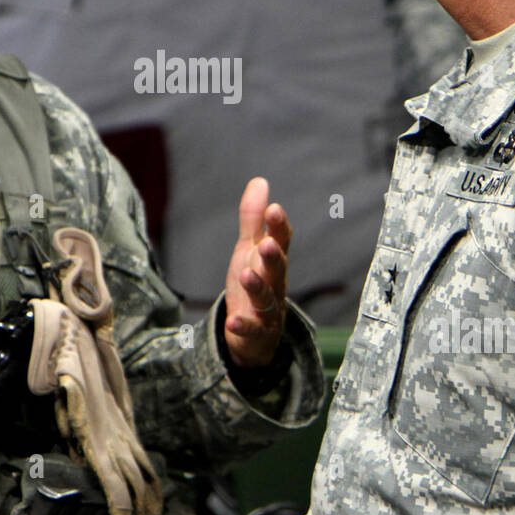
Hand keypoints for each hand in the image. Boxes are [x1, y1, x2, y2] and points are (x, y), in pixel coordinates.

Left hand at [223, 177, 289, 368]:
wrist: (255, 334)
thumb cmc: (255, 282)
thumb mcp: (249, 249)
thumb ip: (253, 218)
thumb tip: (260, 180)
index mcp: (273, 261)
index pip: (281, 241)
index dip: (278, 226)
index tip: (274, 208)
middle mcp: (275, 284)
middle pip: (278, 268)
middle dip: (274, 256)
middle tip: (267, 243)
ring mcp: (267, 309)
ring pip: (266, 298)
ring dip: (258, 286)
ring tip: (246, 274)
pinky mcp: (256, 332)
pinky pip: (251, 329)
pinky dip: (243, 325)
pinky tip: (232, 321)